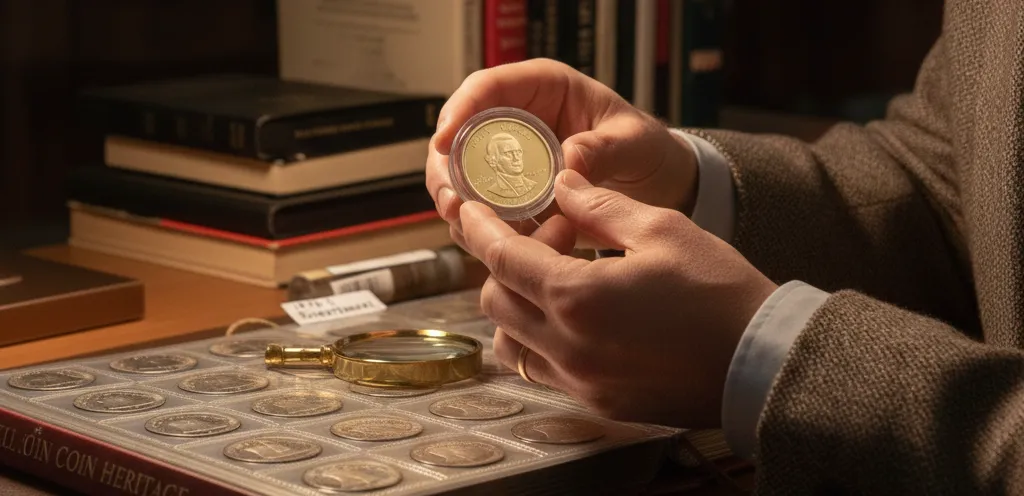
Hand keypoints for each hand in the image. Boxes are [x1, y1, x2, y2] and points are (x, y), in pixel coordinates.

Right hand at [426, 58, 698, 248]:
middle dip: (447, 168)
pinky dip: (480, 225)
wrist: (658, 185)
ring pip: (462, 175)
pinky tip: (489, 241)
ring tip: (462, 224)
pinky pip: (482, 207)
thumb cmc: (646, 150)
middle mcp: (518, 119)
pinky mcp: (512, 193)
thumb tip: (569, 160)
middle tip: (450, 200)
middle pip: (460, 135)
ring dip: (457, 201)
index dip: (458, 112)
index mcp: (543, 88)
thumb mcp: (632, 143)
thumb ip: (603, 148)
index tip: (444, 142)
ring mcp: (511, 158)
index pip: (486, 88)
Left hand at [460, 169, 777, 427]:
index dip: (479, 228)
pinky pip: (543, 369)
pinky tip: (578, 316)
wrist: (762, 364)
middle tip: (554, 238)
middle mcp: (567, 347)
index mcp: (577, 298)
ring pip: (511, 341)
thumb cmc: (719, 292)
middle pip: (496, 300)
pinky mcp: (597, 401)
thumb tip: (563, 184)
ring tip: (563, 278)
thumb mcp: (662, 229)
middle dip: (507, 262)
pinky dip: (541, 339)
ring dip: (520, 304)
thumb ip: (600, 204)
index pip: (501, 258)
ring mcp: (579, 381)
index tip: (469, 209)